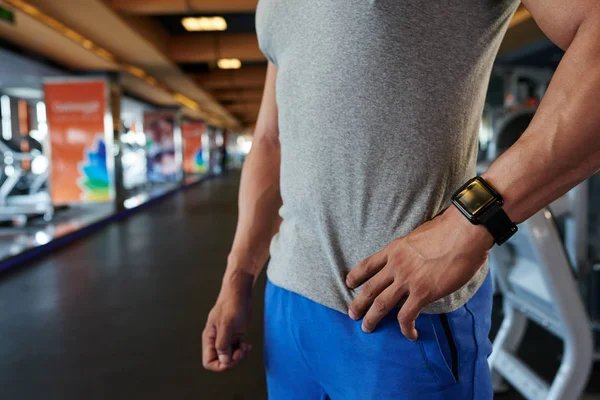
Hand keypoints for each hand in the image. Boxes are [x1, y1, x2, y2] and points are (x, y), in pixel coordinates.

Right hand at [202, 271, 253, 371]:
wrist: (240, 292)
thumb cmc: (231, 304)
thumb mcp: (227, 323)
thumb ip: (223, 343)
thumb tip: (224, 361)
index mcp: (209, 339)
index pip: (209, 362)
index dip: (220, 365)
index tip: (231, 358)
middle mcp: (216, 341)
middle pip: (221, 362)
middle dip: (232, 361)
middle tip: (241, 351)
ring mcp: (226, 339)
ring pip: (230, 358)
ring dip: (239, 356)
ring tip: (246, 347)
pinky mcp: (235, 336)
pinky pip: (237, 351)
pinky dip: (243, 351)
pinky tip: (248, 345)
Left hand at [345, 206, 493, 340]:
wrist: (464, 232)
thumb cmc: (448, 229)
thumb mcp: (418, 235)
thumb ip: (411, 249)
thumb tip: (416, 256)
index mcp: (394, 249)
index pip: (368, 264)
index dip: (356, 275)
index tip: (349, 283)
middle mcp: (396, 265)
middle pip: (369, 288)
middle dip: (358, 303)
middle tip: (352, 314)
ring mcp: (407, 279)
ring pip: (381, 304)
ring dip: (371, 318)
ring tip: (367, 328)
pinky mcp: (423, 292)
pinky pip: (407, 316)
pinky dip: (405, 328)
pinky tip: (410, 334)